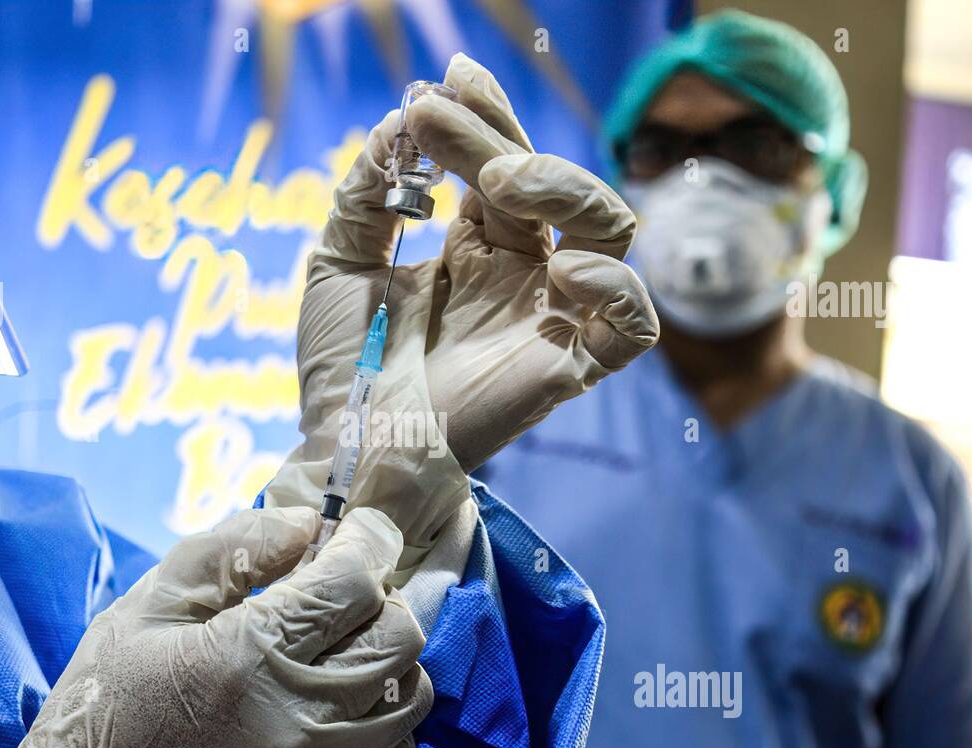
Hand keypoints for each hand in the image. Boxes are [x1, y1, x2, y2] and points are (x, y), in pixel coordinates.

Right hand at [0, 506, 432, 747]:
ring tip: (348, 649)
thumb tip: (304, 522)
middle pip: (398, 637)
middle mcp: (297, 718)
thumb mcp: (147, 606)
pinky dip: (389, 728)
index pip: (353, 584)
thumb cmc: (106, 703)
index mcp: (247, 656)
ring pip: (409, 698)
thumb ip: (230, 551)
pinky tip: (349, 712)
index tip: (359, 531)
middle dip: (384, 597)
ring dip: (391, 660)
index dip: (368, 542)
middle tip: (347, 591)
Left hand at [268, 54, 656, 561]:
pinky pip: (632, 327)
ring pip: (610, 231)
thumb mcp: (339, 259)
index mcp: (477, 245)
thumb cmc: (345, 364)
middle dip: (503, 136)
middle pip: (553, 183)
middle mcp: (523, 274)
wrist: (343, 446)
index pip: (504, 162)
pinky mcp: (567, 370)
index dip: (486, 114)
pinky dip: (616, 288)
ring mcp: (549, 318)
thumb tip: (402, 118)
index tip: (447, 78)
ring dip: (564, 187)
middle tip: (439, 119)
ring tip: (498, 179)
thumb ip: (370, 189)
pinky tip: (561, 268)